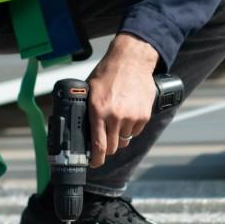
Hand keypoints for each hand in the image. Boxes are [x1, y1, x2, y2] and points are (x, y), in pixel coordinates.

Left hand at [87, 33, 158, 167]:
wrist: (131, 60)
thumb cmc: (109, 72)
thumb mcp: (90, 90)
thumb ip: (87, 110)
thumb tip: (80, 128)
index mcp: (99, 111)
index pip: (99, 146)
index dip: (96, 159)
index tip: (94, 163)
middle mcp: (116, 116)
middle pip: (113, 147)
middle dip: (107, 147)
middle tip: (104, 141)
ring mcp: (132, 117)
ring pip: (125, 140)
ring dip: (120, 136)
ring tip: (117, 121)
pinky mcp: (144, 115)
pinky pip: (135, 131)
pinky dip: (131, 128)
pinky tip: (127, 114)